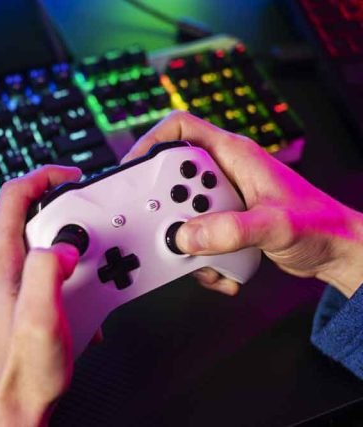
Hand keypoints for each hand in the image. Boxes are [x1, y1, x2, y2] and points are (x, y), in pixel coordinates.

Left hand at [0, 165, 82, 426]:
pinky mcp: (15, 298)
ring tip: (94, 277)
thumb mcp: (41, 318)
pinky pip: (44, 271)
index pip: (14, 195)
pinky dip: (69, 278)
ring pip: (42, 246)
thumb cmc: (22, 372)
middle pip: (32, 218)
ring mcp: (3, 283)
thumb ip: (49, 269)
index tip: (71, 177)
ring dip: (74, 255)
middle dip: (69, 220)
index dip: (44, 177)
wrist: (11, 409)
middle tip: (94, 234)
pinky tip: (82, 305)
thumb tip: (64, 244)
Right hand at [122, 111, 362, 297]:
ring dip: (185, 244)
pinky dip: (200, 260)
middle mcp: (223, 174)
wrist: (338, 253)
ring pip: (179, 215)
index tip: (133, 168)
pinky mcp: (222, 224)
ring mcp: (221, 200)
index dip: (151, 141)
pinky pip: (194, 238)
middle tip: (170, 229)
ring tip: (208, 260)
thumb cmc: (321, 225)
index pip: (181, 128)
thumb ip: (231, 230)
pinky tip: (223, 270)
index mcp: (234, 155)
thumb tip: (186, 235)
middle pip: (171, 179)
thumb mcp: (276, 225)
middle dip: (166, 210)